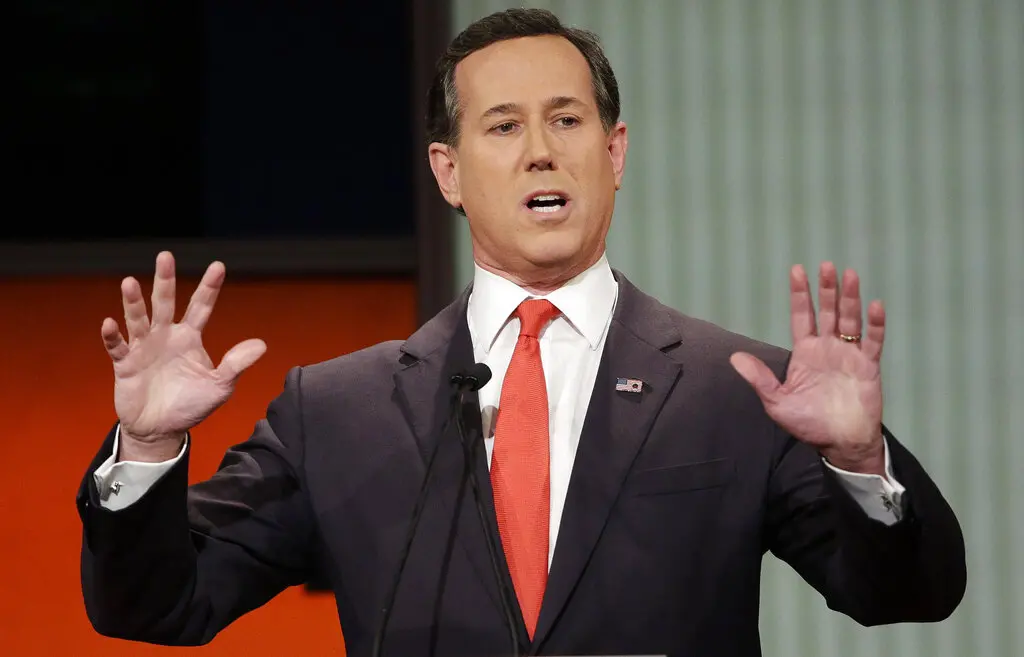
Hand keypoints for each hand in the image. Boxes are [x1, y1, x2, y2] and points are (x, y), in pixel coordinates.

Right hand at [101, 252, 265, 460]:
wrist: (162, 429)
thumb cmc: (191, 405)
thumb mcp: (220, 386)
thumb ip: (236, 364)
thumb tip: (261, 344)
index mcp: (190, 338)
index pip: (201, 307)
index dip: (209, 287)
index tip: (219, 265)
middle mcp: (165, 336)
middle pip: (165, 303)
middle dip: (166, 280)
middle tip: (166, 256)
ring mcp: (143, 348)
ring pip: (138, 319)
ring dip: (133, 302)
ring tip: (130, 282)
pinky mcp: (125, 365)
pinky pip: (117, 347)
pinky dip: (113, 336)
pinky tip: (110, 323)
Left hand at [729, 262, 885, 474]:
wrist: (840, 443)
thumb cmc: (808, 423)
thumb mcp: (777, 401)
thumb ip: (759, 378)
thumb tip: (734, 358)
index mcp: (805, 353)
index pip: (802, 316)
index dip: (800, 294)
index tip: (798, 270)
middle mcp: (827, 348)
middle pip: (828, 311)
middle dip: (826, 289)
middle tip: (826, 265)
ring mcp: (849, 355)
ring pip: (850, 320)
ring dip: (850, 298)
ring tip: (849, 275)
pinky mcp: (868, 365)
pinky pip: (873, 341)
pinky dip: (875, 324)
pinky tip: (874, 306)